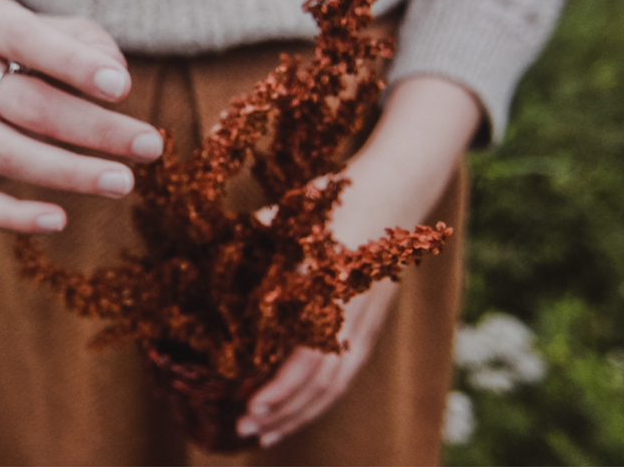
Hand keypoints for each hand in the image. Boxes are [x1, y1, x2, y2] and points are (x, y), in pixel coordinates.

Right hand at [0, 0, 164, 232]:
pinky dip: (13, 216)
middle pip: (25, 105)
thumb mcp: (64, 28)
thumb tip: (116, 76)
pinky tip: (58, 221)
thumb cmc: (38, 46)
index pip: (25, 40)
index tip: (123, 87)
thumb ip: (91, 45)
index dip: (73, 65)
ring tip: (123, 183)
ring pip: (3, 153)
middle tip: (150, 147)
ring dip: (68, 173)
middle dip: (93, 129)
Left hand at [237, 76, 482, 446]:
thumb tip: (229, 237)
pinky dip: (322, 396)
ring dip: (301, 412)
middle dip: (284, 413)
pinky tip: (301, 407)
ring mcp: (365, 322)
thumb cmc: (339, 198)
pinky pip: (348, 372)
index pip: (307, 358)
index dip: (279, 389)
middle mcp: (350, 314)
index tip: (249, 406)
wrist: (394, 191)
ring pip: (337, 384)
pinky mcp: (371, 324)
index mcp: (330, 291)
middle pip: (321, 383)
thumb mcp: (297, 211)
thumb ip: (263, 229)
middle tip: (246, 431)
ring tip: (268, 433)